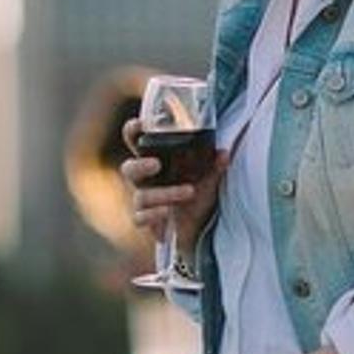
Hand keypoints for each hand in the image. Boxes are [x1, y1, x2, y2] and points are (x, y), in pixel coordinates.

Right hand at [118, 117, 225, 254]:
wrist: (197, 230)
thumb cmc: (196, 197)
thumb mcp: (208, 179)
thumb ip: (214, 166)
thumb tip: (224, 153)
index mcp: (155, 161)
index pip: (136, 142)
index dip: (133, 131)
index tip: (141, 124)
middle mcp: (144, 180)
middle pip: (129, 169)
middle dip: (140, 165)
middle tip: (157, 164)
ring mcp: (143, 200)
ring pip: (140, 196)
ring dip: (164, 193)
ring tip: (189, 191)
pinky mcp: (146, 220)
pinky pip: (139, 218)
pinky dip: (152, 215)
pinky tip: (167, 212)